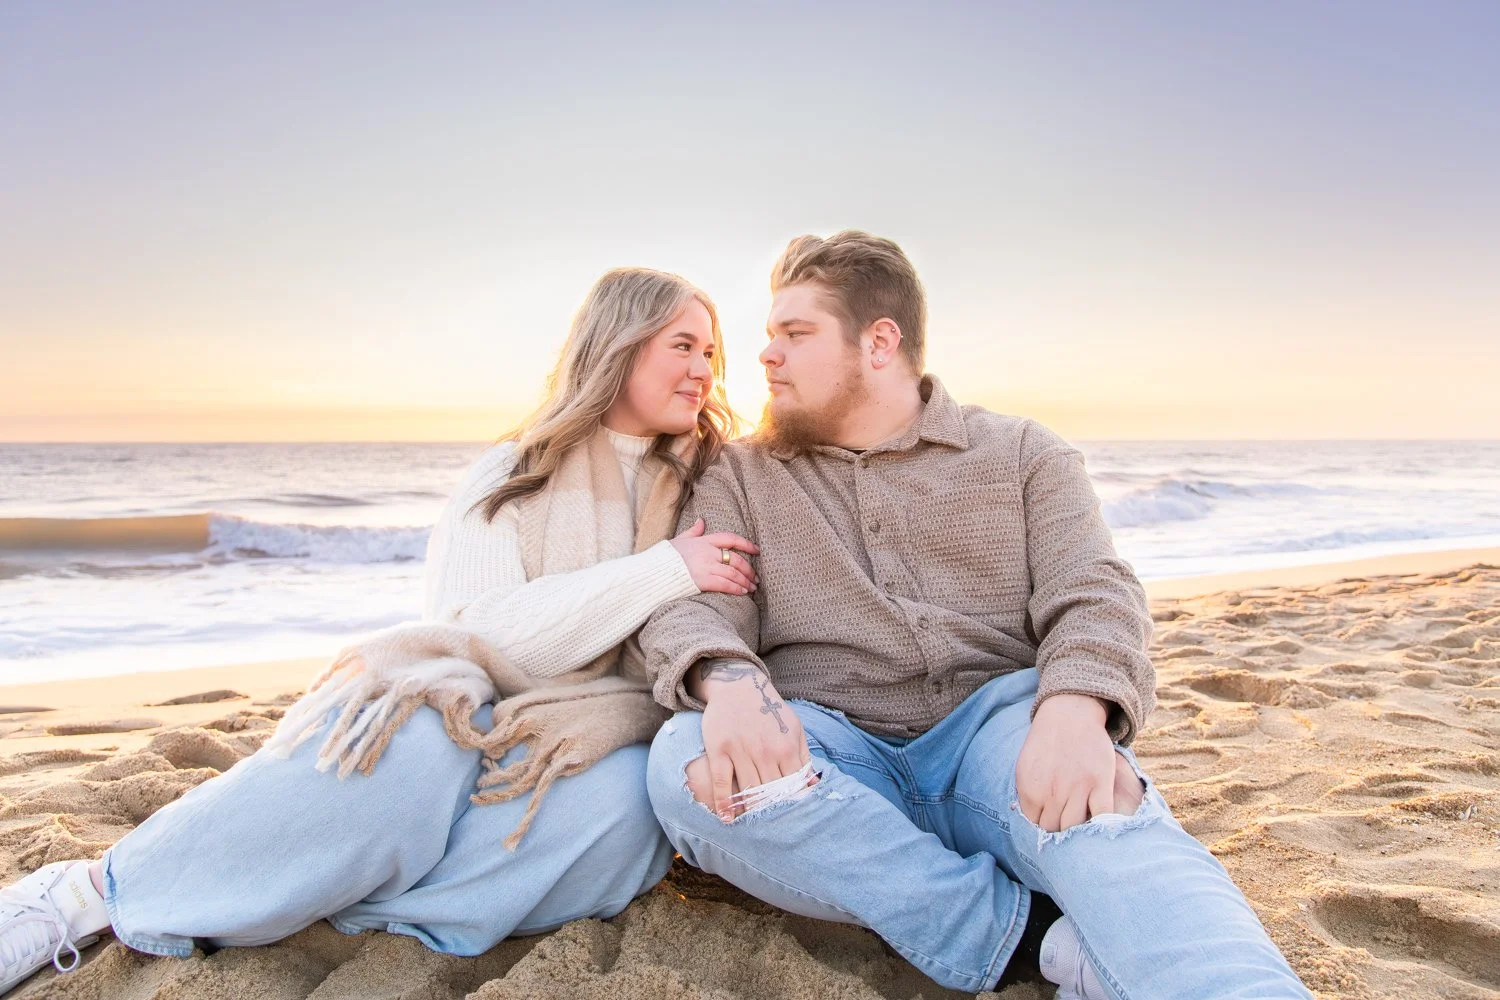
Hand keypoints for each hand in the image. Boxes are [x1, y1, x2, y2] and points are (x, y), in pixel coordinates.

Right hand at [670, 518, 759, 595]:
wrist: (653, 572)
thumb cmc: (665, 557)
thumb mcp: (679, 540)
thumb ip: (693, 531)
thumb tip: (701, 520)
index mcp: (704, 541)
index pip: (730, 538)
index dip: (746, 544)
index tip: (757, 550)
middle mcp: (708, 552)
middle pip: (736, 558)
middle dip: (749, 569)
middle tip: (755, 578)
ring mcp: (706, 566)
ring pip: (734, 572)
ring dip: (745, 581)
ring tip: (751, 588)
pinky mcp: (703, 580)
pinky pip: (725, 584)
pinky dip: (736, 589)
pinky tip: (742, 592)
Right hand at [698, 661, 811, 820]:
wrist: (738, 685)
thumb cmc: (769, 710)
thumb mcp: (794, 727)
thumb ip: (803, 756)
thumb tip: (812, 786)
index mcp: (787, 747)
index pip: (793, 786)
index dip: (792, 805)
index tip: (791, 821)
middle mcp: (766, 751)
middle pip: (771, 793)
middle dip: (772, 812)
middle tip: (771, 832)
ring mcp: (742, 750)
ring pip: (749, 791)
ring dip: (750, 812)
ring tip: (751, 828)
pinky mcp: (720, 749)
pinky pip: (722, 781)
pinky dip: (724, 803)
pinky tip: (726, 819)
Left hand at [1015, 694, 1117, 831]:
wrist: (1069, 714)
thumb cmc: (1046, 744)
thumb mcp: (1025, 769)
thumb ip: (1027, 797)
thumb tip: (1029, 823)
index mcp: (1030, 790)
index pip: (1034, 828)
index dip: (1042, 833)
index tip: (1051, 834)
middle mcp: (1052, 792)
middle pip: (1054, 831)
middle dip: (1059, 836)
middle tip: (1068, 836)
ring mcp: (1077, 788)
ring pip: (1076, 829)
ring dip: (1079, 834)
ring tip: (1082, 834)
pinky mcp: (1099, 782)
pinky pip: (1102, 816)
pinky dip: (1102, 826)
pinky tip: (1101, 828)